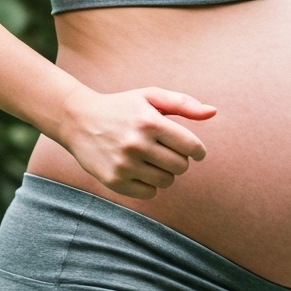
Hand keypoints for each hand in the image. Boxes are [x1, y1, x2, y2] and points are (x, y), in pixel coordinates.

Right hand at [58, 85, 216, 197]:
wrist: (78, 120)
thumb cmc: (121, 107)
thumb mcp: (150, 97)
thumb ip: (183, 104)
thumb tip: (213, 112)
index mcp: (149, 122)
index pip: (191, 147)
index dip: (198, 151)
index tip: (195, 152)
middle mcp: (137, 144)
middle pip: (181, 166)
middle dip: (179, 160)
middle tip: (165, 152)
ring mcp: (124, 165)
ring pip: (166, 182)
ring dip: (164, 173)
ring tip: (151, 160)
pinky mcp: (114, 181)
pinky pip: (149, 193)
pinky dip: (149, 184)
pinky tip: (138, 170)